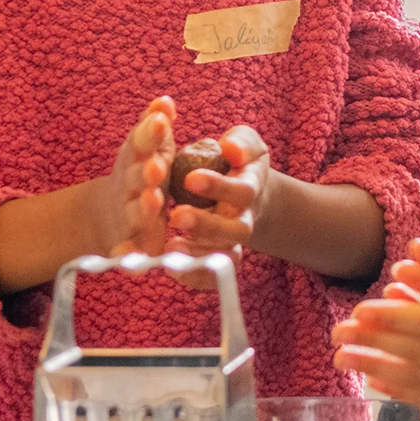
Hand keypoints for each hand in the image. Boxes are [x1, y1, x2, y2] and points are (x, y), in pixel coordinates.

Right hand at [95, 96, 176, 256]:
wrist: (109, 213)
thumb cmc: (142, 173)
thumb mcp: (149, 148)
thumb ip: (154, 127)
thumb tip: (164, 100)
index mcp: (136, 160)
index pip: (141, 143)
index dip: (150, 133)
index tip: (161, 121)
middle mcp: (128, 186)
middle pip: (135, 178)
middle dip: (146, 172)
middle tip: (158, 166)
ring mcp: (126, 215)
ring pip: (134, 213)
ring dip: (142, 208)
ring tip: (154, 202)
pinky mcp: (128, 244)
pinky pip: (128, 251)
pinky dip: (129, 256)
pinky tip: (137, 261)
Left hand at [167, 125, 271, 264]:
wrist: (245, 191)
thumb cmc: (240, 161)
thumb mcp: (246, 143)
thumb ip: (242, 143)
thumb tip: (230, 148)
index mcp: (250, 189)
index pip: (242, 191)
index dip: (220, 187)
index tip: (191, 178)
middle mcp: (243, 219)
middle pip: (236, 231)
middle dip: (207, 225)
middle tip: (177, 215)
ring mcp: (231, 242)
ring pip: (224, 256)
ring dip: (198, 254)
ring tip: (170, 245)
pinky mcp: (215, 257)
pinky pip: (211, 277)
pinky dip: (193, 277)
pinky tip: (169, 266)